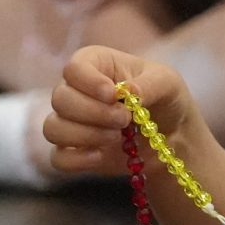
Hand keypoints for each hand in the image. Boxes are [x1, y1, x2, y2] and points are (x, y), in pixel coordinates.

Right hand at [46, 43, 198, 175]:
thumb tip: (127, 92)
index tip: (114, 95)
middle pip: (60, 99)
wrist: (171, 136)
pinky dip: (77, 160)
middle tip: (124, 119)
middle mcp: (77, 90)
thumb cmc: (166, 99)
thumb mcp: (168, 83)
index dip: (89, 82)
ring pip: (53, 128)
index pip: (73, 68)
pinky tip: (101, 155)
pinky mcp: (75, 151)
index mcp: (95, 64)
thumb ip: (150, 85)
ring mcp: (72, 122)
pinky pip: (58, 158)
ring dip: (85, 135)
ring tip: (116, 137)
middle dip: (93, 113)